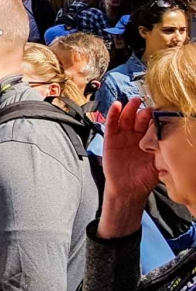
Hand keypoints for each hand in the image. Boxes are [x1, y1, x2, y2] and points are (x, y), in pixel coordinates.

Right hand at [101, 97, 157, 237]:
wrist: (129, 190)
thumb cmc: (145, 178)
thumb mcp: (160, 164)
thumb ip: (165, 153)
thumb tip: (179, 143)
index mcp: (148, 140)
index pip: (151, 124)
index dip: (155, 117)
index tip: (162, 111)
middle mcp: (136, 136)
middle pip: (139, 118)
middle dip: (144, 110)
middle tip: (149, 104)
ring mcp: (123, 137)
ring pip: (126, 119)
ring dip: (130, 108)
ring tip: (134, 101)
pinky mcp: (110, 140)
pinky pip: (111, 125)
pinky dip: (113, 114)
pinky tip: (116, 106)